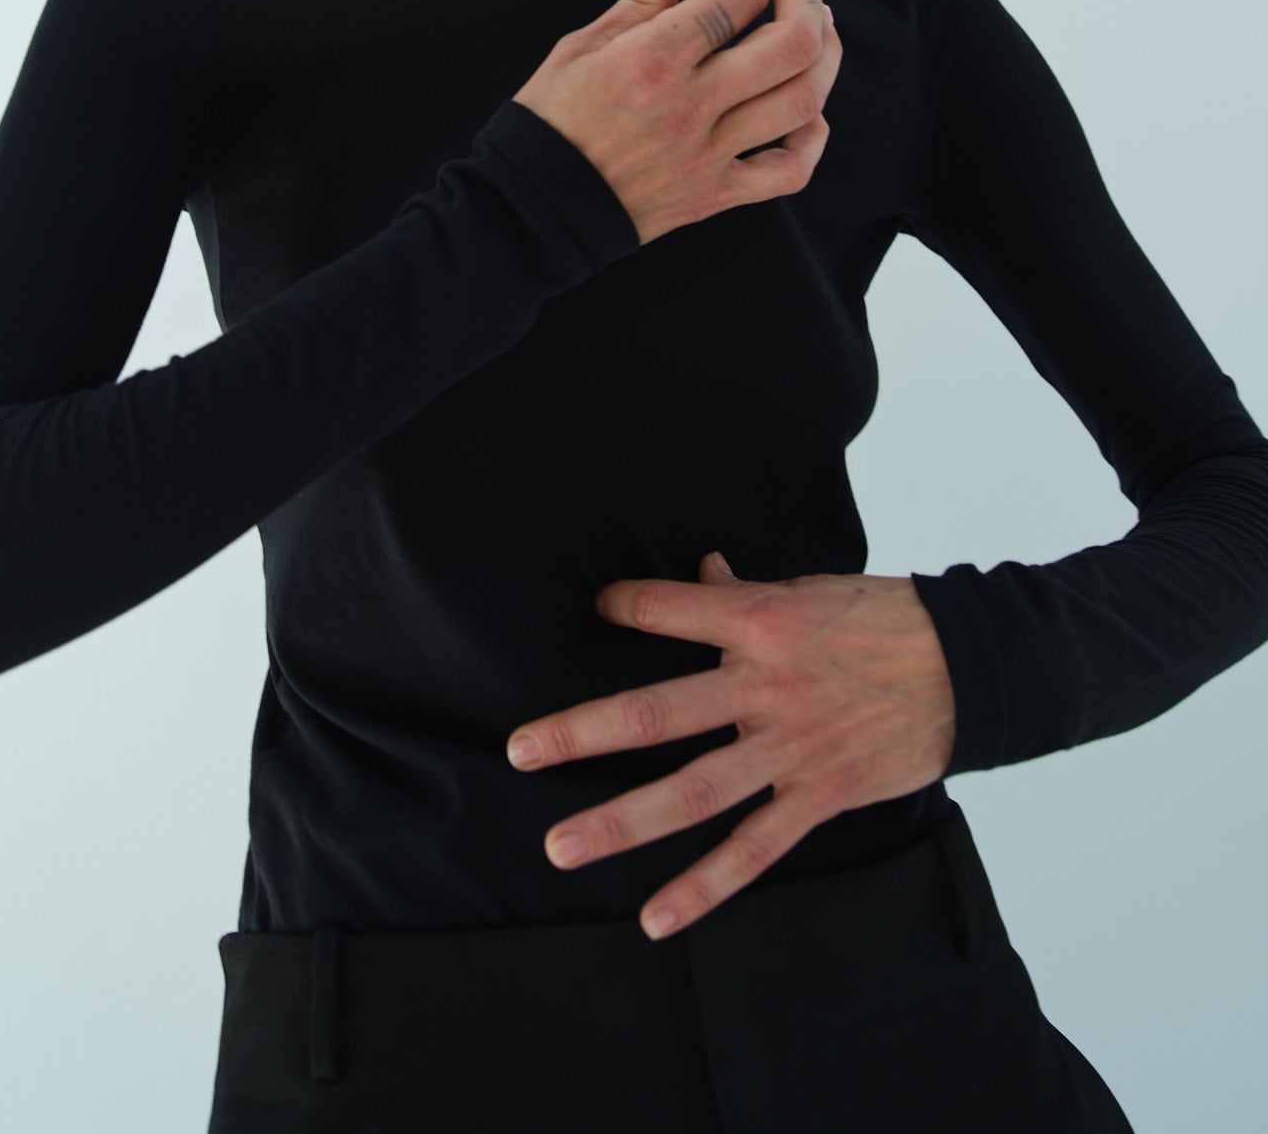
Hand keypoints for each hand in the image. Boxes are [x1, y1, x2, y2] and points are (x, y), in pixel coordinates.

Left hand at [505, 553, 956, 939]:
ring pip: (691, 792)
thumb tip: (702, 571)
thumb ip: (747, 593)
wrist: (970, 667)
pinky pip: (753, 851)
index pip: (668, 611)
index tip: (595, 607)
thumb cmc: (885, 620)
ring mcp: (789, 749)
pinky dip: (704, 886)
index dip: (625, 606)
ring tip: (560, 845)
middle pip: (657, 713)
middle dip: (581, 733)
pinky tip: (655, 917)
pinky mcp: (819, 795)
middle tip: (519, 751)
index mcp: (761, 622)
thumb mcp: (812, 590)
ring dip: (620, 821)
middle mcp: (765, 688)